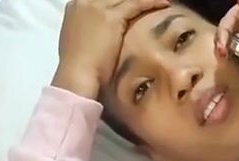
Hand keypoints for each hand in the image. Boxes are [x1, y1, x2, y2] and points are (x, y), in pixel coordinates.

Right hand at [52, 0, 169, 98]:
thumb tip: (100, 34)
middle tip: (147, 2)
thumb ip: (90, 30)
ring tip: (159, 2)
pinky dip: (151, 3)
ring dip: (143, 0)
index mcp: (75, 6)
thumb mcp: (80, 41)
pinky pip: (136, 4)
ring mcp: (97, 7)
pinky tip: (163, 3)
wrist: (77, 74)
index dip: (117, 0)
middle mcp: (85, 2)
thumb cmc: (79, 65)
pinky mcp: (112, 17)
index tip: (129, 4)